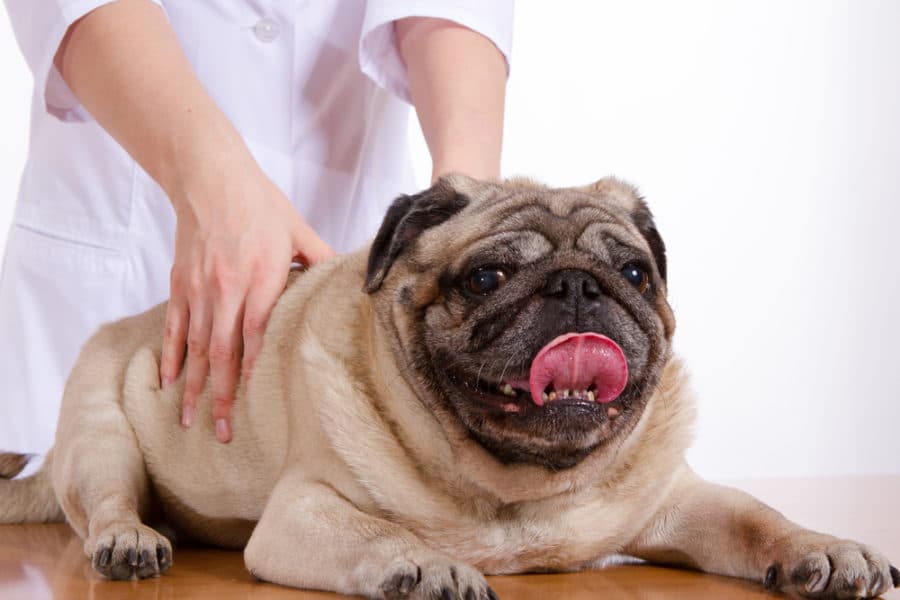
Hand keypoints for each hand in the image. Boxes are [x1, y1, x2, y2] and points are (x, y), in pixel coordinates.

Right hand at [159, 161, 332, 442]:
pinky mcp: (180, 282)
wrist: (209, 175)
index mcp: (261, 275)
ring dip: (193, 385)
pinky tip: (169, 383)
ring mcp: (199, 287)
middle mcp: (227, 285)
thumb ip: (323, 258)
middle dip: (220, 394)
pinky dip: (171, 356)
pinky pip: (175, 326)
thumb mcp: (298, 228)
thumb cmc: (260, 202)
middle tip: (222, 431)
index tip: (253, 403)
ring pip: (196, 345)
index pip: (256, 331)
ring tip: (189, 420)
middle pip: (223, 350)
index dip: (253, 368)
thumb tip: (354, 277)